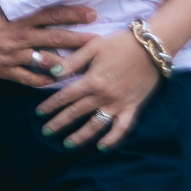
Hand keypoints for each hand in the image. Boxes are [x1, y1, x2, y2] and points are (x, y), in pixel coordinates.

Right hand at [0, 0, 94, 86]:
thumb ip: (16, 1)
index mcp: (18, 16)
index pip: (53, 14)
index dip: (75, 14)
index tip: (93, 15)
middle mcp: (19, 36)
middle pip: (57, 39)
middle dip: (81, 41)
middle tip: (100, 43)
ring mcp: (13, 55)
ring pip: (47, 62)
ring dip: (67, 64)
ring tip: (84, 67)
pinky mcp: (4, 70)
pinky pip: (30, 79)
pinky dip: (44, 81)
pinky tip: (56, 82)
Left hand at [34, 31, 164, 149]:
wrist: (152, 47)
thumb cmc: (120, 43)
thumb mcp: (93, 46)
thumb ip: (73, 61)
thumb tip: (52, 73)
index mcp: (91, 80)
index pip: (65, 97)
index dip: (50, 106)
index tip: (39, 113)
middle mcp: (103, 96)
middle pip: (76, 113)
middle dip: (58, 123)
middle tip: (45, 132)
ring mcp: (118, 104)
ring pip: (96, 125)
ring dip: (80, 136)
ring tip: (67, 144)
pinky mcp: (133, 107)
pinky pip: (122, 128)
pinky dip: (112, 139)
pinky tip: (101, 147)